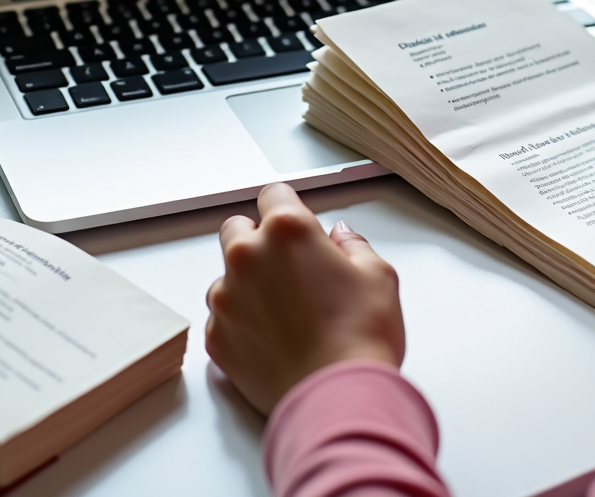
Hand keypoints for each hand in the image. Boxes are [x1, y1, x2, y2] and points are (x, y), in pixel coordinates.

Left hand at [205, 182, 404, 414]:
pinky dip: (241, 322)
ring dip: (247, 283)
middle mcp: (248, 256)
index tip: (296, 223)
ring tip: (284, 312)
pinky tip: (273, 338)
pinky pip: (222, 316)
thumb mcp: (378, 275)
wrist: (339, 400)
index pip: (273, 193)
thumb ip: (352, 244)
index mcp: (287, 230)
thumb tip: (339, 237)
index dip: (288, 207)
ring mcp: (226, 297)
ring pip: (227, 274)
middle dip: (258, 240)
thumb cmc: (361, 337)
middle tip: (289, 267)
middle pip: (237, 228)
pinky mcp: (217, 337)